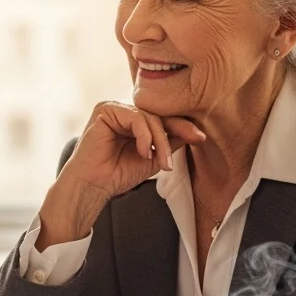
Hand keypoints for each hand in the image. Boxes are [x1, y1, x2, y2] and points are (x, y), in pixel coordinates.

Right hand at [36, 103, 205, 246]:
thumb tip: (194, 132)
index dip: (182, 127)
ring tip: (160, 161)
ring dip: (159, 141)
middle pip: (158, 116)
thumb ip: (170, 143)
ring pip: (149, 117)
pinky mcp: (105, 110)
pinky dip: (144, 136)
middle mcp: (123, 112)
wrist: (94, 185)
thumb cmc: (117, 174)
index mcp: (133, 122)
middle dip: (174, 134)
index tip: (200, 138)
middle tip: (182, 152)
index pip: (162, 119)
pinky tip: (143, 152)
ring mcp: (114, 109)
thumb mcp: (153, 158)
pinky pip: (135, 117)